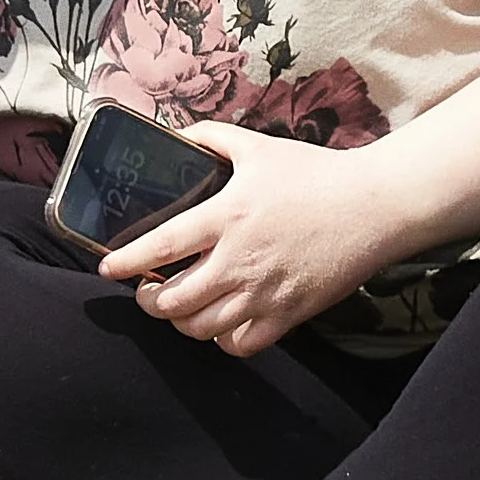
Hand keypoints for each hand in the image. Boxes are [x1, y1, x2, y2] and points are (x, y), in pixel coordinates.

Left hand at [96, 121, 403, 357]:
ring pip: (202, 328)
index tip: (106, 267)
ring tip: (176, 307)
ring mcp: (264, 292)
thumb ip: (210, 138)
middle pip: (174, 300)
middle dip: (148, 300)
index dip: (125, 262)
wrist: (373, 206)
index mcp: (225, 217)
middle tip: (143, 290)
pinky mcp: (290, 314)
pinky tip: (218, 324)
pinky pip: (241, 344)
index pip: (160, 247)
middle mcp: (239, 261)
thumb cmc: (314, 174)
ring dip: (180, 322)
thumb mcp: (256, 146)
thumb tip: (177, 134)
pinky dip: (222, 340)